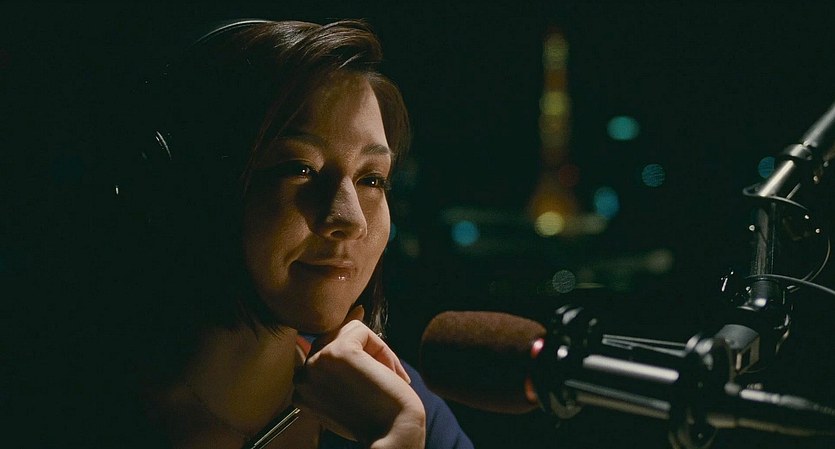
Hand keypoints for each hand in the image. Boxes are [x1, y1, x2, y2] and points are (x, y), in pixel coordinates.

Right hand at [293, 306, 425, 448]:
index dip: (353, 356)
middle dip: (364, 355)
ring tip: (384, 381)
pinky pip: (361, 329)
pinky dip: (382, 350)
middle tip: (380, 386)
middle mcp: (302, 376)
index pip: (323, 351)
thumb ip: (343, 355)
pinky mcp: (336, 353)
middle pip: (333, 337)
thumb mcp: (352, 386)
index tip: (370, 374)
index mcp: (301, 388)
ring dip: (375, 352)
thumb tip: (356, 308)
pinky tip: (387, 376)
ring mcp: (315, 363)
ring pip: (347, 330)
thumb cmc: (376, 417)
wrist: (393, 436)